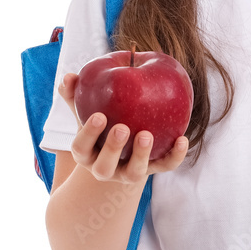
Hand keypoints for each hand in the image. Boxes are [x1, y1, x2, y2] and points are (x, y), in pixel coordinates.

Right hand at [58, 72, 189, 184]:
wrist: (121, 152)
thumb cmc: (102, 125)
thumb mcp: (87, 112)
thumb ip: (76, 95)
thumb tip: (68, 76)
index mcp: (86, 154)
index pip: (81, 148)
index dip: (89, 133)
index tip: (99, 115)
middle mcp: (104, 168)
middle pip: (104, 166)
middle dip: (113, 148)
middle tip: (122, 128)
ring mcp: (129, 173)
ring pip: (134, 172)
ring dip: (141, 154)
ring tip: (147, 134)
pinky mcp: (152, 170)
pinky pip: (164, 166)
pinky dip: (174, 156)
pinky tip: (182, 140)